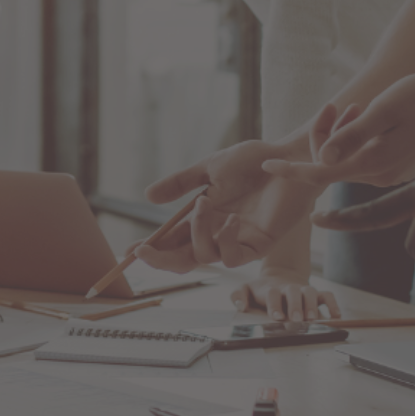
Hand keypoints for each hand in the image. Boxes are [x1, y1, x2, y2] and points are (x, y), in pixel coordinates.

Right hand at [135, 137, 322, 272]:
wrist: (286, 156)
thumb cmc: (253, 160)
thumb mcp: (209, 167)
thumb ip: (181, 183)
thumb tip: (147, 197)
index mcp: (204, 215)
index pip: (173, 239)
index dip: (152, 248)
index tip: (128, 251)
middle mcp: (218, 231)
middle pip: (184, 258)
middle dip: (161, 259)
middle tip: (143, 252)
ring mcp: (238, 239)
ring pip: (205, 256)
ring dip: (197, 233)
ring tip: (203, 203)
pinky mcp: (260, 243)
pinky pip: (235, 256)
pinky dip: (226, 240)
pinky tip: (231, 219)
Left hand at [231, 272, 340, 321]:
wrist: (279, 276)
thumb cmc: (261, 289)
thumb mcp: (246, 289)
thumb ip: (237, 296)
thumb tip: (240, 306)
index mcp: (271, 289)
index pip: (272, 294)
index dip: (274, 304)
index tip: (277, 317)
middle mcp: (288, 288)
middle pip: (293, 292)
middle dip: (295, 305)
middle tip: (296, 319)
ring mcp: (302, 290)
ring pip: (310, 292)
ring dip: (312, 305)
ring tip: (313, 319)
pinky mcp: (315, 294)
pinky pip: (327, 295)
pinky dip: (333, 304)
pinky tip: (336, 316)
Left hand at [262, 77, 414, 188]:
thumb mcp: (383, 110)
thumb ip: (353, 136)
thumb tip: (325, 159)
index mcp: (376, 164)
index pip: (322, 174)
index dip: (292, 170)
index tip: (267, 164)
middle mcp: (383, 176)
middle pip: (333, 166)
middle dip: (323, 138)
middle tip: (334, 106)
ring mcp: (393, 173)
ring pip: (348, 161)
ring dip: (341, 136)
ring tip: (358, 107)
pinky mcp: (400, 165)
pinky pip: (365, 158)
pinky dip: (357, 139)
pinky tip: (367, 116)